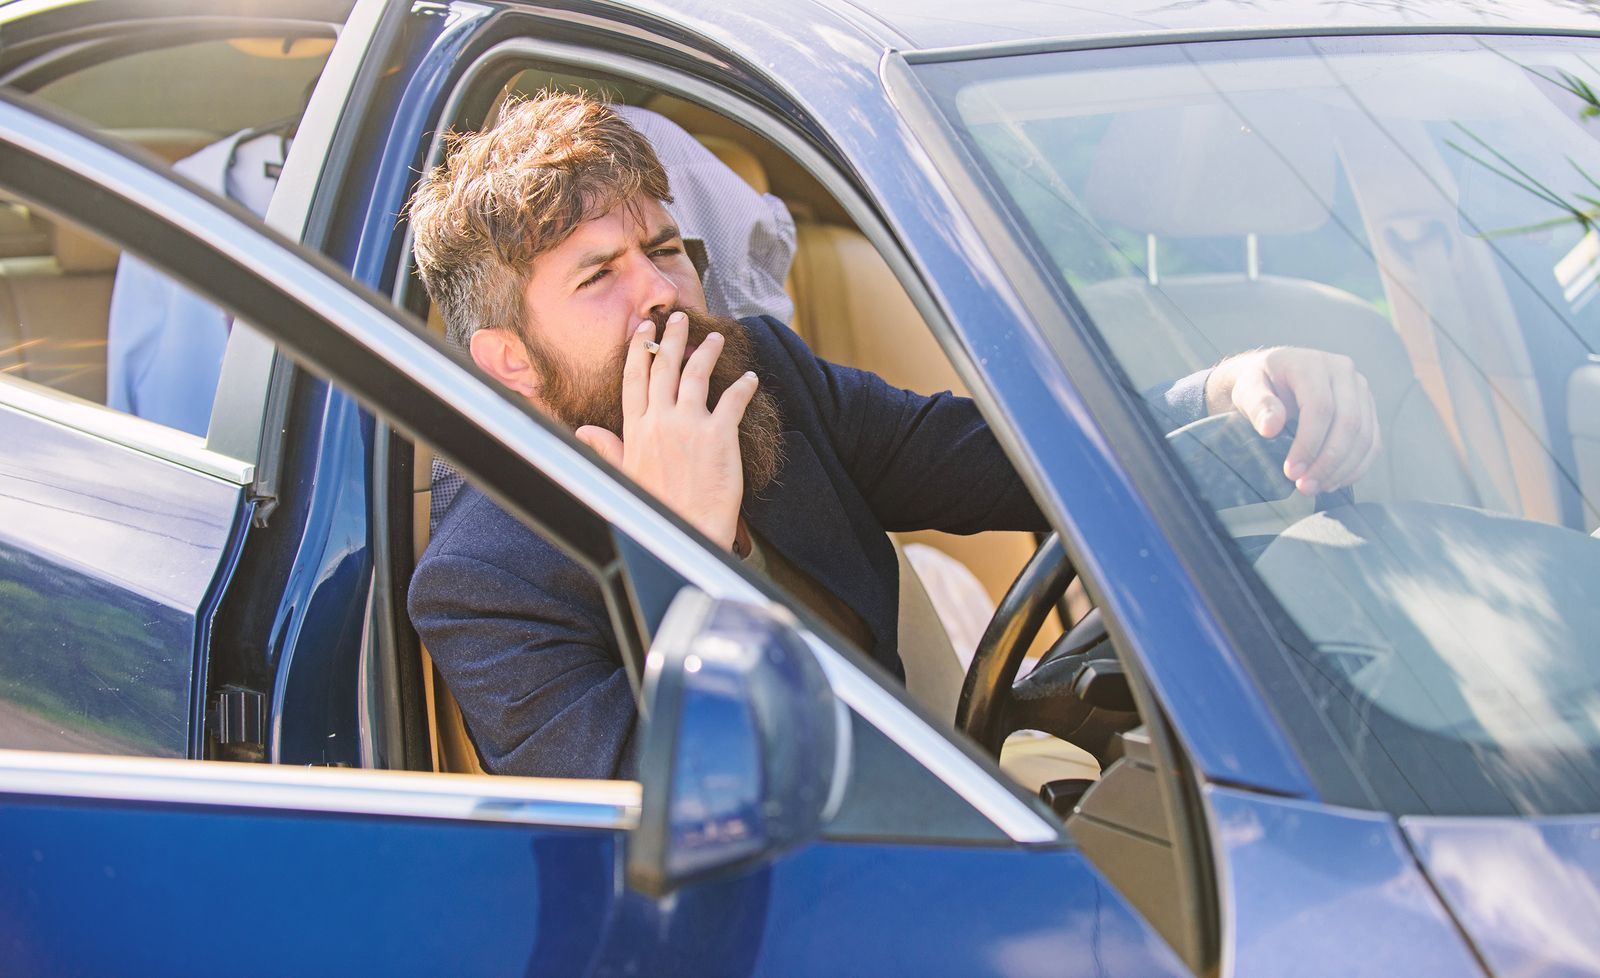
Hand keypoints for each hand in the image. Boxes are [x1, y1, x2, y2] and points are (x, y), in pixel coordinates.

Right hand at [574, 311, 759, 549]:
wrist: (685, 533)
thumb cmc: (656, 510)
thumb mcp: (622, 477)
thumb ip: (607, 449)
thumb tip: (583, 432)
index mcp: (636, 429)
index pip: (636, 379)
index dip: (641, 349)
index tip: (645, 329)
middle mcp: (660, 421)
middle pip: (665, 368)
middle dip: (672, 338)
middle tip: (679, 317)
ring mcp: (690, 425)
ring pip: (697, 375)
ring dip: (707, 352)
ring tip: (716, 338)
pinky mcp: (720, 435)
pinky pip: (732, 400)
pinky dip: (743, 386)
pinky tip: (750, 379)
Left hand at [1204, 347, 1380, 495]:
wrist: (1269, 377)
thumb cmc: (1257, 384)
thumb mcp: (1246, 390)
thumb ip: (1257, 405)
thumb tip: (1271, 427)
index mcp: (1311, 364)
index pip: (1321, 407)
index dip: (1309, 443)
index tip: (1292, 471)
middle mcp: (1343, 371)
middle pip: (1349, 422)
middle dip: (1328, 461)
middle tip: (1305, 486)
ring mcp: (1359, 389)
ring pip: (1365, 435)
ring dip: (1343, 469)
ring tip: (1316, 487)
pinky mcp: (1366, 408)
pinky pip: (1372, 442)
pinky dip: (1356, 467)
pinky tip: (1334, 481)